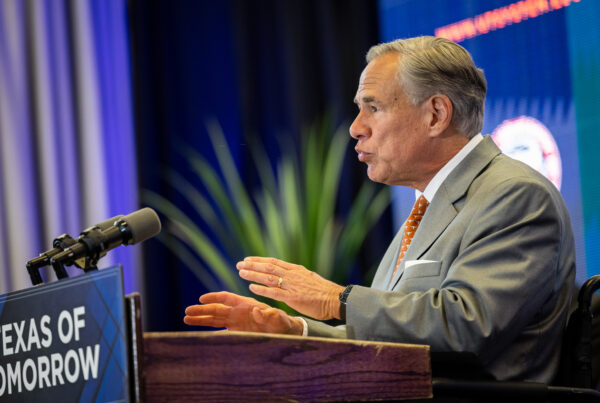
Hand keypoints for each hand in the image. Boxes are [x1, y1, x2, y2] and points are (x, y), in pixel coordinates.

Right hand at [184, 291, 303, 334]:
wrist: (285, 332)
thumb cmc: (282, 322)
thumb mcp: (278, 318)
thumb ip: (269, 315)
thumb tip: (259, 311)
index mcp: (246, 304)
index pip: (227, 298)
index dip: (214, 298)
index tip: (201, 299)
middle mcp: (238, 312)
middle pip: (216, 309)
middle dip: (201, 311)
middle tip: (187, 312)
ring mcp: (236, 322)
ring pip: (215, 320)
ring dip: (201, 319)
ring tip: (186, 319)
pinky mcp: (237, 332)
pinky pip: (220, 331)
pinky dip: (209, 332)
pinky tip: (198, 334)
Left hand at [236, 257, 344, 319]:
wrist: (336, 299)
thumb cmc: (325, 292)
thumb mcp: (310, 279)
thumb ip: (298, 278)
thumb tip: (290, 277)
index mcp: (297, 270)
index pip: (274, 262)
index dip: (260, 260)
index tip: (249, 259)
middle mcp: (293, 275)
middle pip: (269, 266)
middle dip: (253, 264)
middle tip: (240, 264)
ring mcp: (292, 285)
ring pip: (268, 277)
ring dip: (253, 274)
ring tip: (241, 272)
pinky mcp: (293, 297)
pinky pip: (273, 292)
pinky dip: (261, 289)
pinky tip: (251, 287)